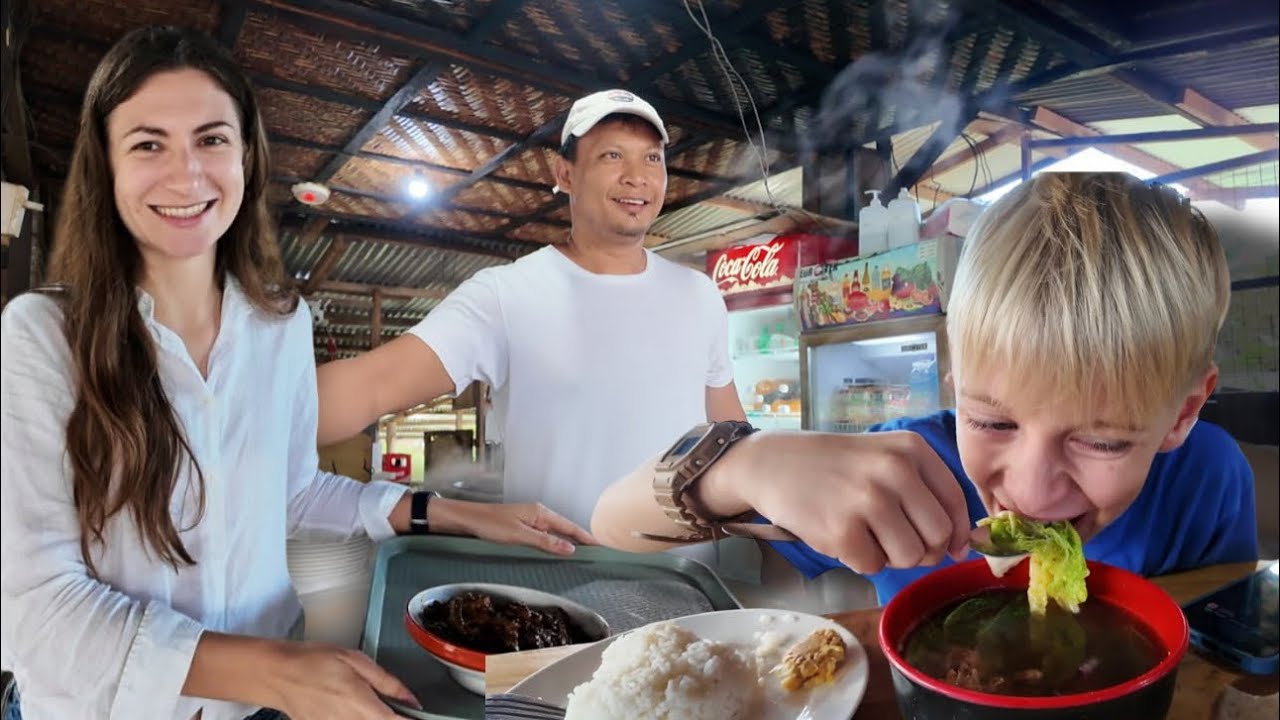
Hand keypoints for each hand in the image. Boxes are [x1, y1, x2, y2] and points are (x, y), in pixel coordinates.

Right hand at [267, 641, 418, 719]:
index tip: (422, 717)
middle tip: (399, 709)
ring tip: (377, 706)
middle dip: (393, 718)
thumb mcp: (356, 661)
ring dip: (376, 719)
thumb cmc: (314, 661)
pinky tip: (358, 711)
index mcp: (362, 706)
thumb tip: (412, 699)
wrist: (276, 674)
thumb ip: (387, 682)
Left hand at [431, 498, 596, 554]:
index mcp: (541, 513)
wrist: (468, 519)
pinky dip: (554, 543)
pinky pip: (544, 536)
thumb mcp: (520, 536)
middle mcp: (538, 514)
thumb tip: (570, 549)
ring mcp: (530, 520)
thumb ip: (546, 542)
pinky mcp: (522, 527)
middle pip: (565, 529)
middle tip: (595, 554)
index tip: (601, 546)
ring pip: (555, 533)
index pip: (570, 527)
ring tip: (581, 555)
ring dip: (567, 543)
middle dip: (580, 541)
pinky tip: (555, 552)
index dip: (586, 537)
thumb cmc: (490, 524)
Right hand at [701, 430, 969, 573]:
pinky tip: (841, 536)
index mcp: (911, 449)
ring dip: (891, 556)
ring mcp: (867, 501)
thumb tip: (964, 546)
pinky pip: (874, 566)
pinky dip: (860, 560)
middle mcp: (894, 471)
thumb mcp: (884, 457)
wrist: (770, 463)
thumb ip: (924, 492)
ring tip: (866, 535)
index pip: (955, 501)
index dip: (957, 533)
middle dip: (923, 549)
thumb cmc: (834, 464)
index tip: (950, 545)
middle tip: (897, 542)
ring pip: (910, 556)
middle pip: (938, 536)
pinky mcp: (842, 531)